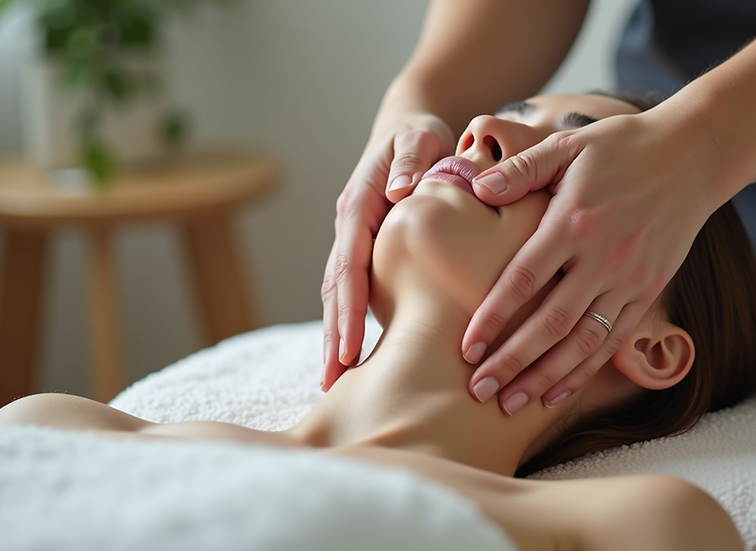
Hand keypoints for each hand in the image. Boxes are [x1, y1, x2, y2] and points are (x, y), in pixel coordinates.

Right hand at [321, 113, 453, 390]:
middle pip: (336, 287)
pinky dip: (349, 321)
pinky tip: (355, 355)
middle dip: (333, 335)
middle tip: (333, 380)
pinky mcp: (364, 250)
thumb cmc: (422, 135)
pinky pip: (353, 289)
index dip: (348, 307)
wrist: (409, 129)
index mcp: (359, 203)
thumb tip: (399, 191)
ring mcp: (352, 240)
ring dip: (336, 335)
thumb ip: (411, 159)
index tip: (349, 347)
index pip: (349, 263)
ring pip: (339, 293)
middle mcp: (348, 226)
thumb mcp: (421, 137)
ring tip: (335, 379)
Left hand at [462, 111, 722, 413]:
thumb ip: (522, 169)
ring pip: (583, 341)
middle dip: (513, 361)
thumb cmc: (620, 148)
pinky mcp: (649, 289)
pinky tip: (557, 392)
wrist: (693, 155)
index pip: (525, 279)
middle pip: (551, 323)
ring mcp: (630, 278)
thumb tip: (477, 188)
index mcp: (575, 221)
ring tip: (511, 404)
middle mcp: (603, 257)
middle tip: (480, 389)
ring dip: (546, 377)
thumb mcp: (567, 145)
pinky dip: (585, 369)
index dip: (494, 317)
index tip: (467, 347)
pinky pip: (613, 339)